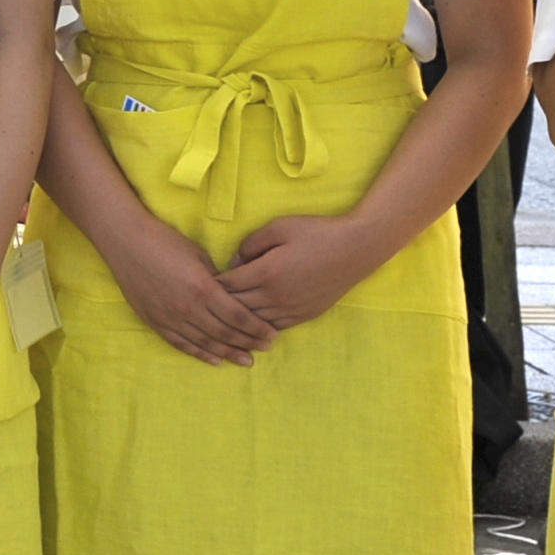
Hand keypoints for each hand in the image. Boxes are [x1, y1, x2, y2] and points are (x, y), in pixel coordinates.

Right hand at [106, 218, 278, 365]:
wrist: (127, 242)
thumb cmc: (165, 242)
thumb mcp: (199, 256)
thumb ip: (217, 280)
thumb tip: (232, 296)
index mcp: (203, 288)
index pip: (238, 316)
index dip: (257, 328)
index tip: (271, 334)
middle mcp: (188, 308)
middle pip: (225, 333)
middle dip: (248, 342)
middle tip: (265, 349)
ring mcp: (170, 317)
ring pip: (206, 342)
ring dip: (228, 353)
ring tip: (245, 360)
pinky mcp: (155, 321)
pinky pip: (181, 344)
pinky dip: (200, 353)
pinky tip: (214, 360)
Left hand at [215, 213, 382, 331]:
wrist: (356, 248)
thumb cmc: (316, 232)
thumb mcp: (278, 227)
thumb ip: (250, 244)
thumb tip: (234, 262)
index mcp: (266, 273)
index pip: (227, 286)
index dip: (210, 285)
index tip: (197, 284)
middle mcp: (276, 297)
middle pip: (236, 307)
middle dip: (218, 306)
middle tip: (202, 304)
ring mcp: (291, 309)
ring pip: (253, 322)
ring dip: (236, 320)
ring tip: (220, 318)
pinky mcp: (304, 316)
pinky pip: (274, 327)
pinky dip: (258, 327)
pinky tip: (248, 325)